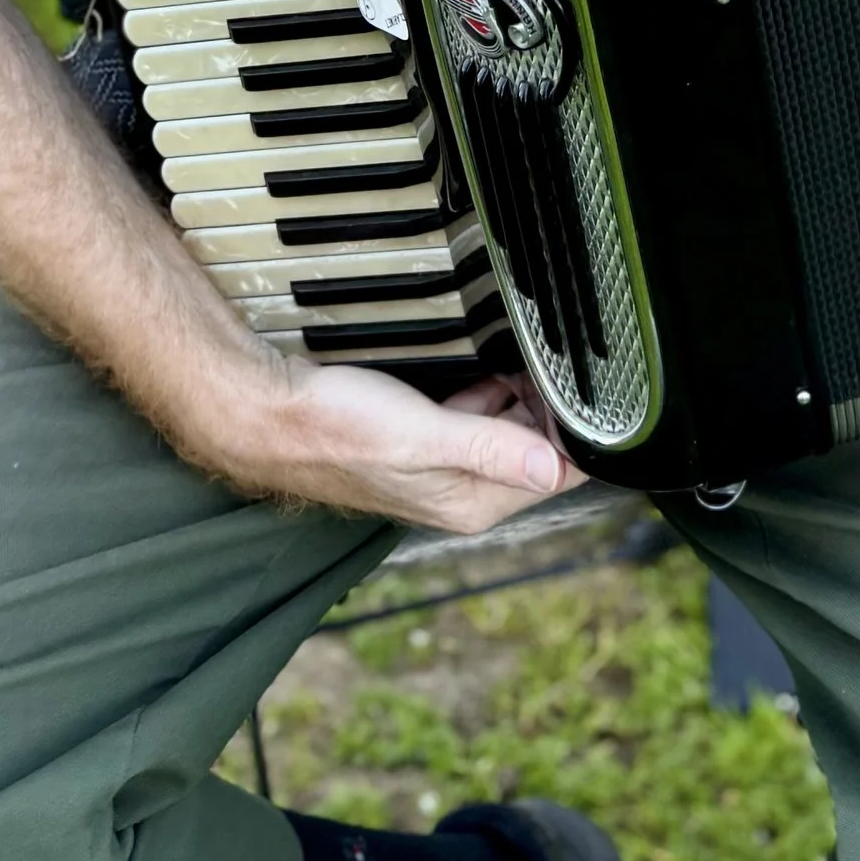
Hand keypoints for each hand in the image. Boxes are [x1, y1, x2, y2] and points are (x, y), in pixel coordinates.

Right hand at [215, 360, 587, 532]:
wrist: (276, 415)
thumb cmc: (338, 428)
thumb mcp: (424, 436)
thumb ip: (491, 449)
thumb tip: (554, 467)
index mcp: (471, 504)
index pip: (554, 475)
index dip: (577, 433)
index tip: (584, 389)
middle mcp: (463, 494)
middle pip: (536, 452)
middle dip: (551, 410)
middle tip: (556, 360)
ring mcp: (443, 469)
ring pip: (508, 433)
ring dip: (522, 399)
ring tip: (531, 356)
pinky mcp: (425, 443)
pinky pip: (476, 420)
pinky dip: (490, 395)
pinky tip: (489, 367)